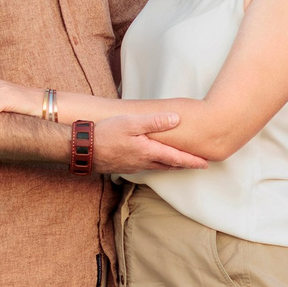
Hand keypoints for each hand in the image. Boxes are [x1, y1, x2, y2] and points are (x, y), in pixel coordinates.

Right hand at [92, 114, 207, 172]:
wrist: (82, 148)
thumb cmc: (105, 133)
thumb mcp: (131, 122)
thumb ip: (154, 121)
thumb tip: (176, 119)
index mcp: (148, 151)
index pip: (176, 158)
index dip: (192, 161)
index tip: (205, 164)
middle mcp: (143, 162)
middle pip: (169, 165)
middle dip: (184, 165)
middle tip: (199, 164)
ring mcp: (133, 166)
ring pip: (158, 166)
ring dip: (171, 165)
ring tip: (180, 162)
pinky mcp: (124, 166)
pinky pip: (146, 166)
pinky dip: (156, 163)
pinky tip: (154, 159)